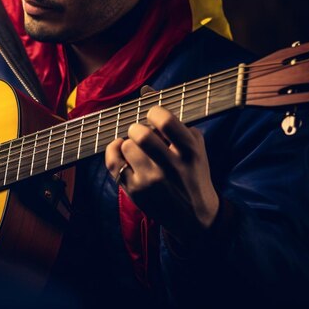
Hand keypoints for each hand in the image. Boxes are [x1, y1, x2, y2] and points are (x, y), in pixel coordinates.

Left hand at [105, 106, 218, 241]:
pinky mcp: (135, 191)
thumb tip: (146, 89)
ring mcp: (151, 181)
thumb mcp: (194, 146)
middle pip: (141, 134)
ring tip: (136, 148)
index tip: (153, 115)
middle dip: (137, 128)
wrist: (195, 218)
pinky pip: (113, 162)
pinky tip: (122, 152)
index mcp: (190, 151)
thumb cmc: (193, 173)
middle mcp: (171, 167)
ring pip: (126, 145)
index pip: (166, 121)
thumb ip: (174, 119)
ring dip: (128, 143)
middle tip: (140, 132)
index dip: (154, 112)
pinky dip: (114, 151)